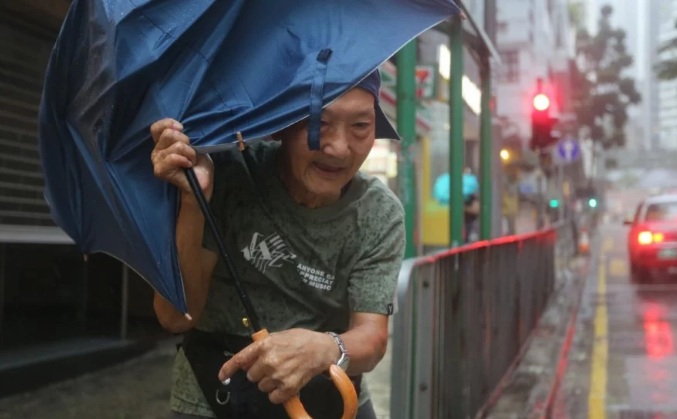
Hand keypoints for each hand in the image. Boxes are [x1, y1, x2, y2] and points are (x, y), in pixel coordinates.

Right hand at [150, 118, 213, 198]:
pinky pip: (173, 157)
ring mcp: (157, 161)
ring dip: (189, 153)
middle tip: (191, 153)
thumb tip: (178, 128)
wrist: (202, 185)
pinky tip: (188, 166)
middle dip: (186, 141)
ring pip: (176, 146)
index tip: (182, 128)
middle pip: (168, 134)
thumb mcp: (195, 145)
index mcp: (163, 143)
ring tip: (191, 161)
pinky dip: (185, 160)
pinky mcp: (160, 170)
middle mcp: (157, 151)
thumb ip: (184, 136)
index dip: (168, 124)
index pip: (156, 128)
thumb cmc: (199, 165)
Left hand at [218, 329, 338, 403]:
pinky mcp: (288, 387)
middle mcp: (269, 360)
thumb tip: (248, 361)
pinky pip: (273, 397)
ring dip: (269, 383)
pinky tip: (286, 384)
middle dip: (259, 373)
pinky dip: (278, 393)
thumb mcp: (279, 336)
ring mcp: (278, 375)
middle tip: (273, 367)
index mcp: (265, 345)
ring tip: (282, 373)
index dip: (228, 369)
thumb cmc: (301, 340)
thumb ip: (262, 347)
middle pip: (251, 376)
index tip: (222, 376)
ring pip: (262, 387)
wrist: (322, 349)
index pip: (240, 359)